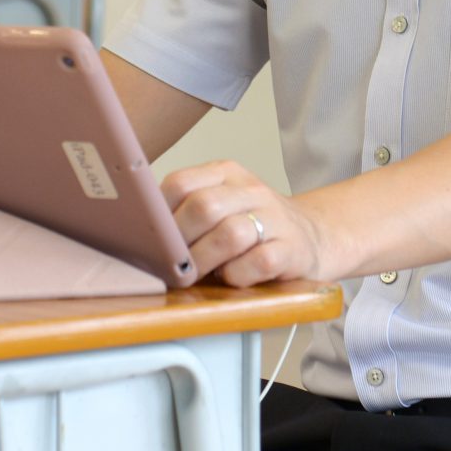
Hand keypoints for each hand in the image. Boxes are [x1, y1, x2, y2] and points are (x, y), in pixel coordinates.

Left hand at [161, 160, 333, 287]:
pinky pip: (258, 262)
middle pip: (203, 207)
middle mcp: (251, 190)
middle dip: (179, 241)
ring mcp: (275, 218)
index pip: (181, 182)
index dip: (158, 214)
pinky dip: (237, 275)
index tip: (149, 238)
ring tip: (195, 274)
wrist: (313, 236)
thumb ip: (186, 208)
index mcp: (226, 173)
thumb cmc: (252, 225)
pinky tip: (231, 277)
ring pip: (230, 234)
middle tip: (170, 263)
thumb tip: (137, 231)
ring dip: (204, 261)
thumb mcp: (221, 203)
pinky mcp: (292, 249)